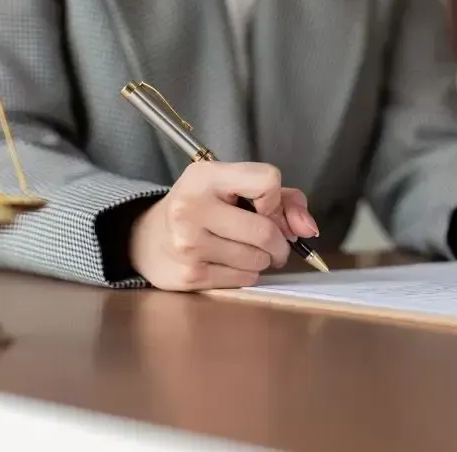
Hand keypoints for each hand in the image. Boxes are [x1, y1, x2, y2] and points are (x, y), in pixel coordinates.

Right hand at [129, 161, 319, 290]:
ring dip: (263, 259)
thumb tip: (308, 229)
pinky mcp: (190, 275)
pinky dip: (247, 274)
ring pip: (257, 259)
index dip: (277, 200)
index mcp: (206, 176)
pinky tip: (230, 263)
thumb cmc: (204, 208)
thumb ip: (284, 199)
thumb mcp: (236, 187)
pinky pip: (243, 279)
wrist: (148, 238)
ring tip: (246, 250)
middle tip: (273, 244)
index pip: (268, 181)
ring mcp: (188, 244)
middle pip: (265, 231)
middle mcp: (192, 207)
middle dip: (279, 242)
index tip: (266, 208)